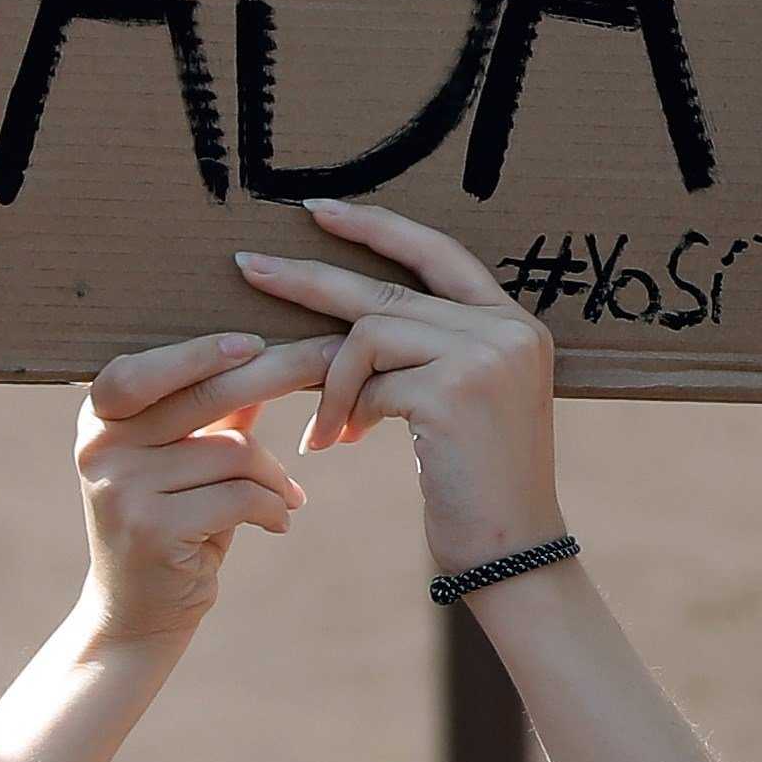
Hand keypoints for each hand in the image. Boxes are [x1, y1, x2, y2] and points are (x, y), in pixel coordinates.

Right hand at [70, 330, 332, 651]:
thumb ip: (216, 408)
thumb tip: (271, 351)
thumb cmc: (174, 519)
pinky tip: (280, 522)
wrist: (138, 613)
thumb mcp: (186, 457)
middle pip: (206, 394)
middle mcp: (100, 446)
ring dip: (277, 475)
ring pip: (236, 450)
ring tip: (286, 497)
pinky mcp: (152, 530)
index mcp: (100, 417)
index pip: (146, 369)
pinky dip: (275, 507)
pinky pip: (242, 496)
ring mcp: (121, 488)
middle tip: (335, 363)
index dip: (199, 352)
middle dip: (281, 372)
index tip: (256, 342)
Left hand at [236, 205, 568, 570]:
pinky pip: (369, 384)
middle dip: (310, 278)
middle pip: (387, 290)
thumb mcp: (459, 403)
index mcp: (513, 323)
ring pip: (369, 336)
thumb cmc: (477, 485)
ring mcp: (485, 356)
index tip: (320, 210)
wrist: (513, 551)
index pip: (439, 252)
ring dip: (332, 383)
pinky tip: (340, 444)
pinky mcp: (455, 391)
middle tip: (247, 265)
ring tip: (327, 430)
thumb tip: (342, 332)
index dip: (379, 228)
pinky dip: (344, 413)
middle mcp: (507, 329)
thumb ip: (424, 355)